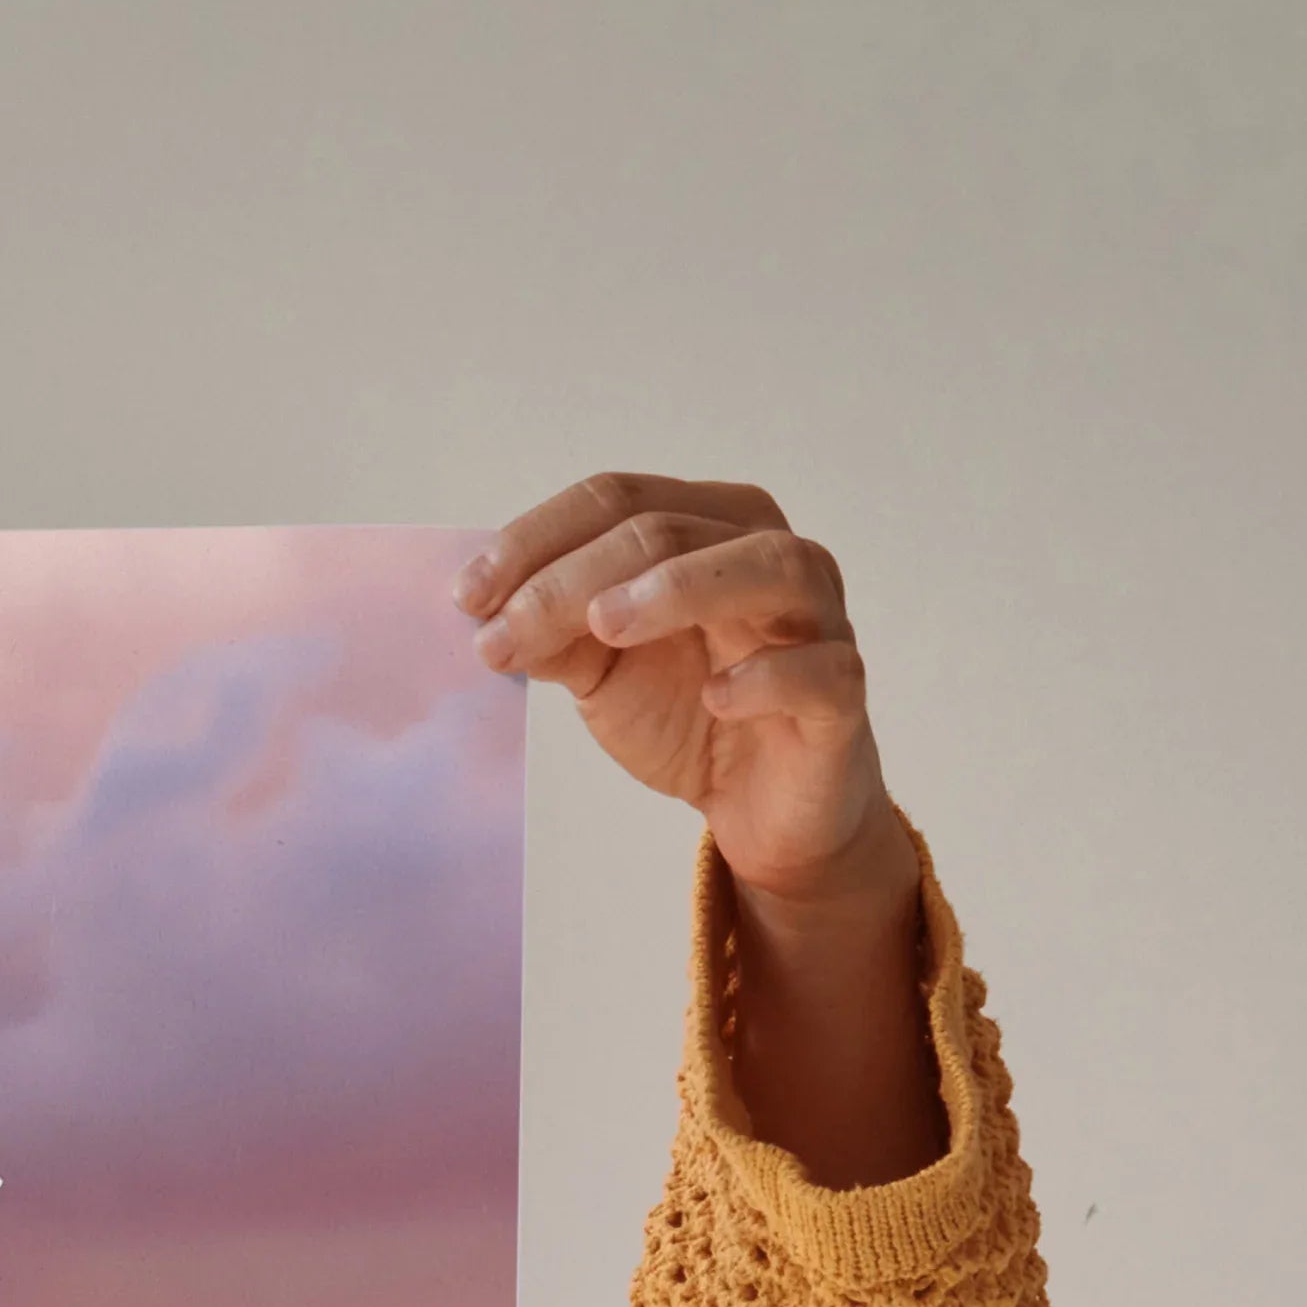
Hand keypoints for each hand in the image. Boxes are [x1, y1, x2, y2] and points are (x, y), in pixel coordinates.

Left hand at [461, 473, 941, 1181]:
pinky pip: (819, 670)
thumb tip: (488, 612)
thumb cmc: (689, 714)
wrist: (760, 807)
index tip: (466, 598)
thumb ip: (556, 633)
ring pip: (765, 567)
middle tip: (504, 632)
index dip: (536, 539)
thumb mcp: (603, 671)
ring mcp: (817, 619)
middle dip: (574, 578)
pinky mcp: (840, 695)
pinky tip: (716, 696)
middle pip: (671, 529)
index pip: (618, 500)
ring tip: (605, 625)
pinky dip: (767, 676)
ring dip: (679, 588)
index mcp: (707, 528)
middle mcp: (769, 554)